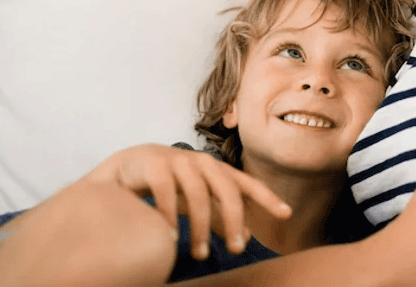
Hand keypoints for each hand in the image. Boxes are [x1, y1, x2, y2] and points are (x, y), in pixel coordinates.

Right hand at [84, 143, 291, 259]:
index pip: (248, 184)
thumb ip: (220, 216)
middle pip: (227, 191)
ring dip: (201, 228)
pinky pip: (166, 192)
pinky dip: (169, 215)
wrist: (129, 165)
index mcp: (218, 170)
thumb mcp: (199, 200)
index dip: (267, 197)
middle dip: (234, 221)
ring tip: (201, 255)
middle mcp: (204, 162)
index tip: (286, 214)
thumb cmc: (172, 184)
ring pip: (198, 194)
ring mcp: (179, 160)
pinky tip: (171, 237)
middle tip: (237, 250)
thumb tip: (245, 237)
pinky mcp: (155, 164)